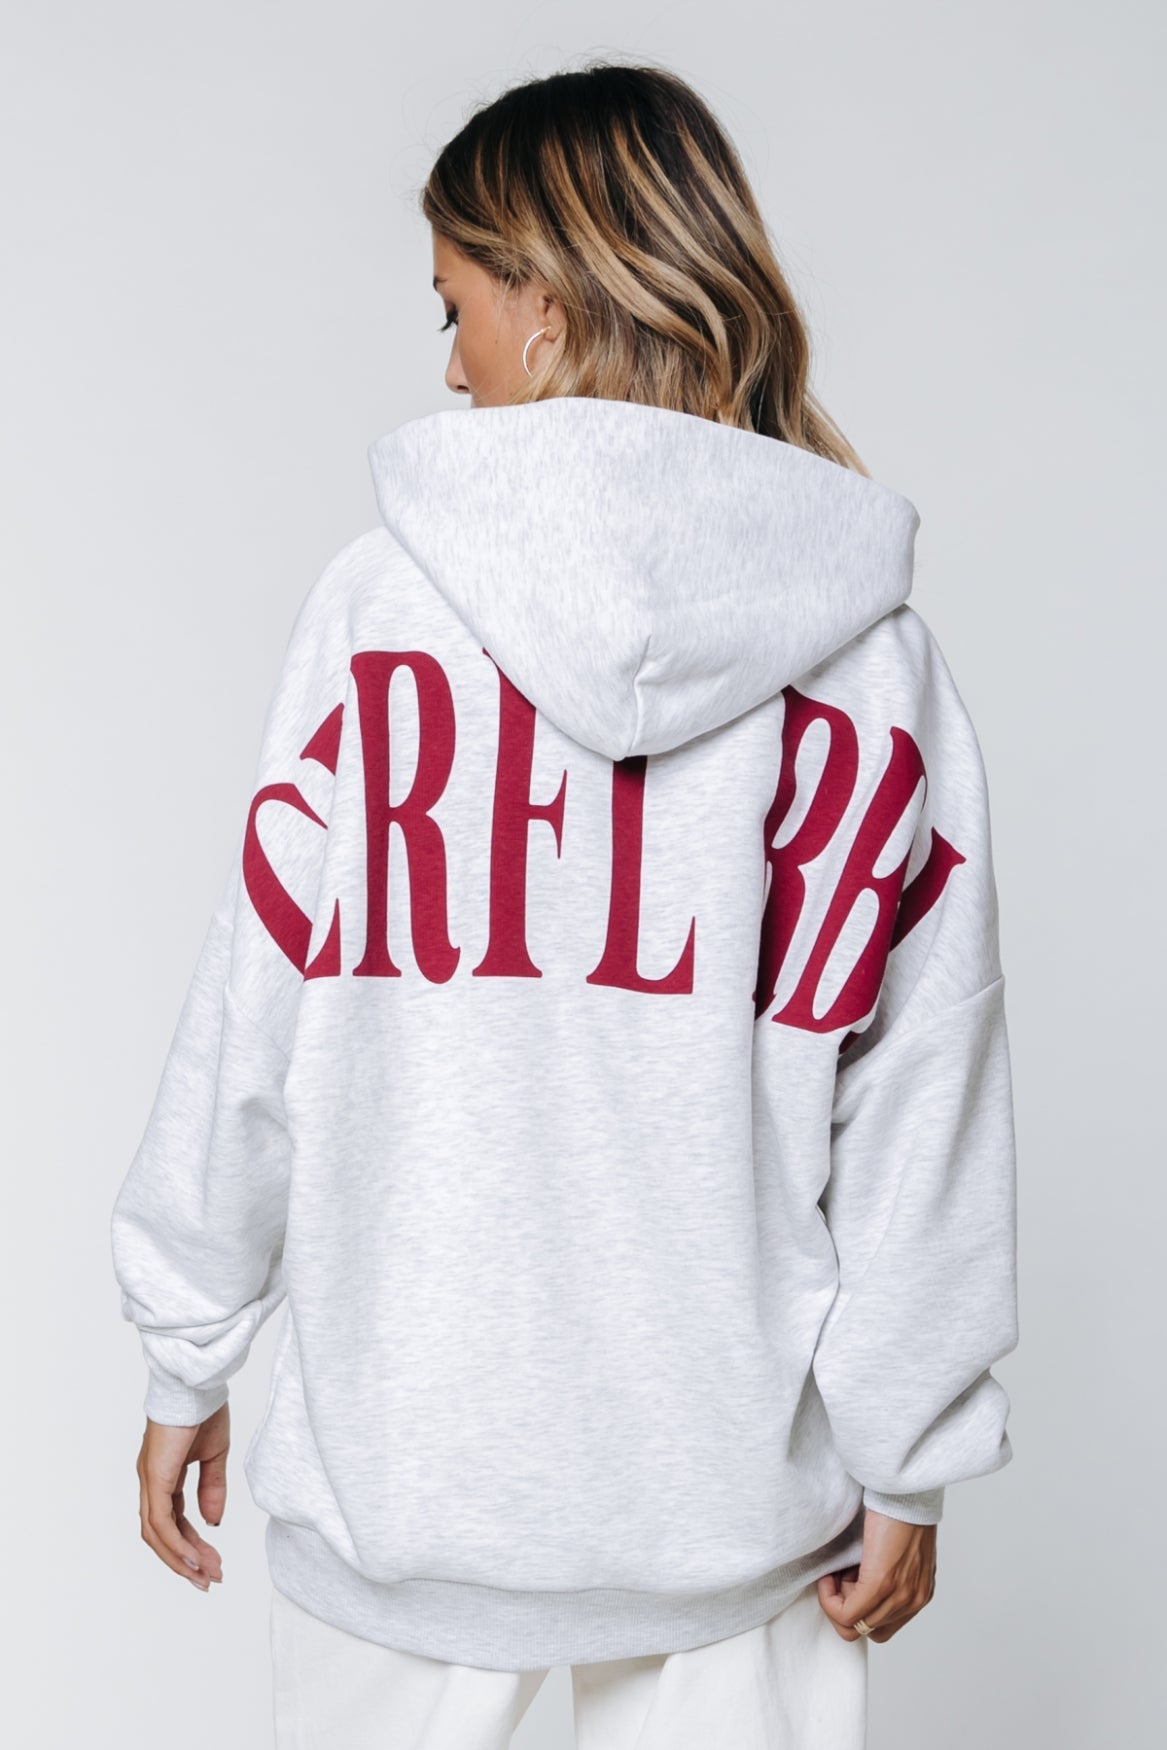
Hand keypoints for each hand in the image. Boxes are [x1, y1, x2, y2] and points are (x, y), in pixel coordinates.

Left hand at [136, 1402, 228, 1592]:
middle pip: (162, 1534)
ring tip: (205, 1575)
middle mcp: (151, 1481)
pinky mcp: (155, 1477)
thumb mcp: (215, 1455)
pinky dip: (176, 1543)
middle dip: (186, 1559)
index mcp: (164, 1475)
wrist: (196, 1383)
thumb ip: (212, 1488)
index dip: (192, 1544)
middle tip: (210, 1579)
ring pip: (158, 1534)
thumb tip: (212, 1523)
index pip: (174, 1520)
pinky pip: (161, 1521)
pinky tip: (193, 1557)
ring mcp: (150, 1480)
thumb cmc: (203, 1409)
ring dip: (181, 1558)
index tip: (213, 1562)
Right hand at [816, 1507, 936, 1642]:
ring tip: (835, 1574)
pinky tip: (828, 1576)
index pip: (882, 1626)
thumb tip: (854, 1584)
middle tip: (839, 1578)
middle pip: (867, 1631)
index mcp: (918, 1594)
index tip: (847, 1579)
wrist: (905, 1490)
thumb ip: (886, 1574)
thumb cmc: (899, 1510)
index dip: (858, 1607)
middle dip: (845, 1608)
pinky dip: (830, 1599)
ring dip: (836, 1603)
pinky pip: (846, 1613)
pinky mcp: (881, 1585)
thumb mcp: (898, 1552)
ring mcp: (899, 1597)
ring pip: (854, 1627)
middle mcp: (912, 1601)